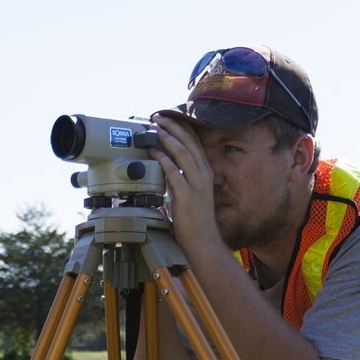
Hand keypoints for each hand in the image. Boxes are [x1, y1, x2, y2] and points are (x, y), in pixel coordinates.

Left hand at [152, 113, 222, 261]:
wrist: (203, 242)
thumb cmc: (194, 222)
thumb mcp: (187, 196)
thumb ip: (177, 183)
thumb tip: (163, 175)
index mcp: (205, 174)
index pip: (195, 143)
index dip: (182, 129)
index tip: (169, 119)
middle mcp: (203, 175)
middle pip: (190, 142)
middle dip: (174, 127)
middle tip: (159, 117)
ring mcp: (196, 185)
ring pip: (183, 153)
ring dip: (168, 138)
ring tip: (156, 129)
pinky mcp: (186, 195)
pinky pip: (174, 172)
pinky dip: (163, 159)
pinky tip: (154, 152)